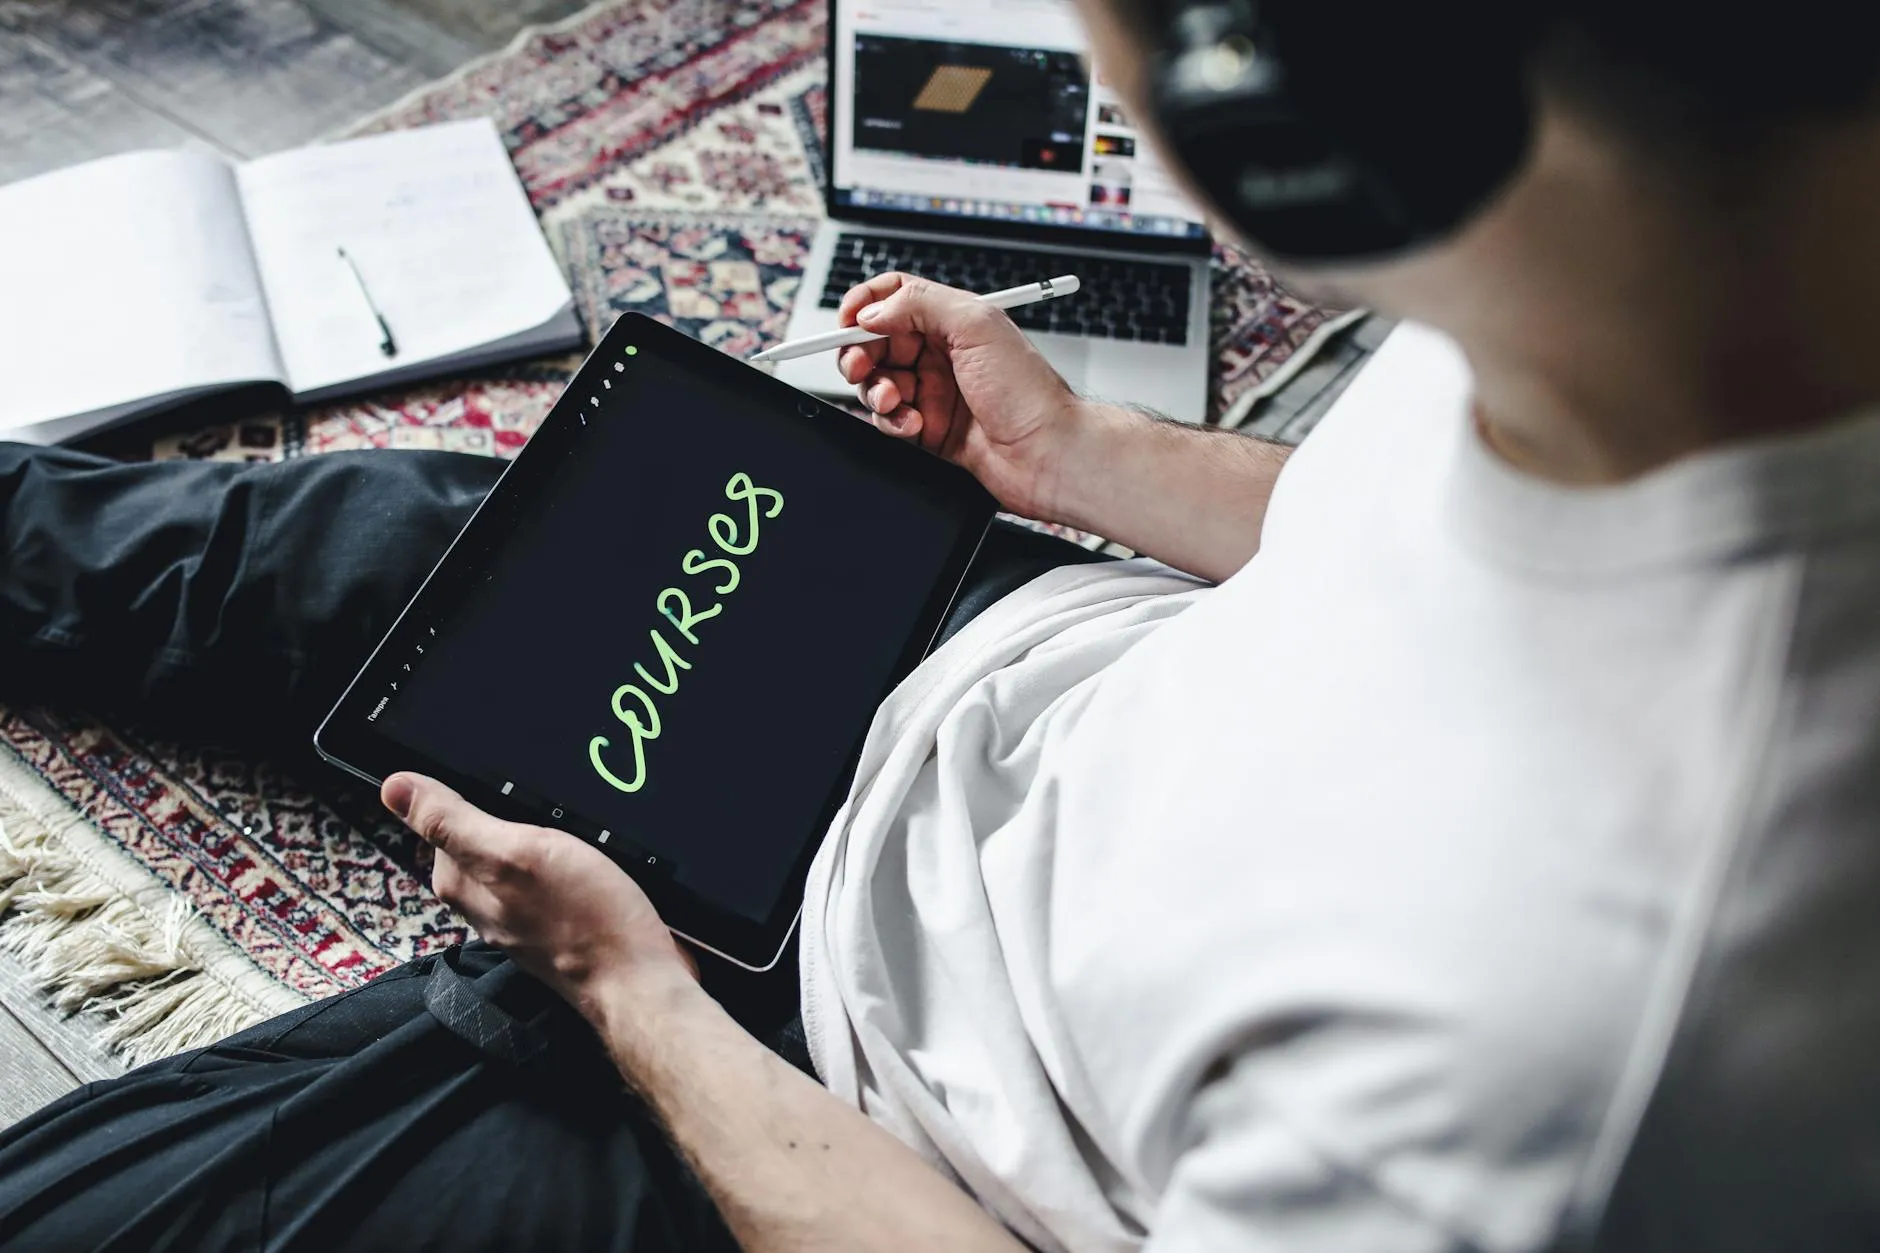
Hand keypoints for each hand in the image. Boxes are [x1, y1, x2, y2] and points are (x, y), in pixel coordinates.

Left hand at [382, 773, 697, 1018]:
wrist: (640, 979)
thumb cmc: (585, 922)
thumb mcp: (515, 854)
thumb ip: (454, 822)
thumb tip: (394, 786)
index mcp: (462, 884)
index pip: (440, 819)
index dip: (468, 790)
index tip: (503, 782)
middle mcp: (486, 902)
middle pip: (482, 834)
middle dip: (509, 810)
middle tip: (545, 805)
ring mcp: (523, 913)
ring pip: (520, 854)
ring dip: (543, 833)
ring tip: (572, 827)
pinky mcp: (558, 918)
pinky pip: (551, 874)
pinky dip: (567, 856)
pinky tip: (589, 853)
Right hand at [836, 273, 1104, 520]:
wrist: (1049, 455)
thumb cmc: (1029, 394)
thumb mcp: (977, 324)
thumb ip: (920, 304)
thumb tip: (873, 310)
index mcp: (954, 320)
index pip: (895, 298)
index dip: (865, 305)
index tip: (848, 321)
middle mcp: (942, 353)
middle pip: (876, 342)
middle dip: (860, 353)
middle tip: (861, 366)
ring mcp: (934, 392)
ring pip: (877, 383)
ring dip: (875, 391)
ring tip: (893, 401)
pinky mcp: (929, 430)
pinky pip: (889, 421)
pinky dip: (891, 422)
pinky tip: (913, 425)